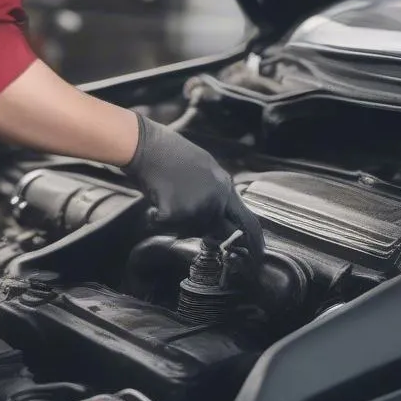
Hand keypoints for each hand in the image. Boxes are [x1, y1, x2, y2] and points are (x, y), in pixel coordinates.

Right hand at [122, 114, 264, 267]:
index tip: (254, 256)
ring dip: (177, 222)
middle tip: (185, 214)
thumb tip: (221, 212)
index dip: (251, 241)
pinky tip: (154, 200)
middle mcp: (216, 199)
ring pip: (188, 230)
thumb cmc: (170, 151)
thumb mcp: (205, 165)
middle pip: (214, 231)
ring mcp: (197, 206)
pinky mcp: (175, 213)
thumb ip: (217, 189)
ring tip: (168, 196)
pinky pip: (164, 226)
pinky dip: (154, 217)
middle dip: (202, 231)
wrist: (146, 144)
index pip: (246, 221)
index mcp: (225, 186)